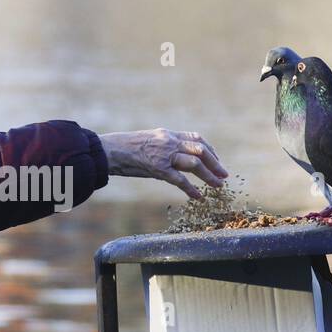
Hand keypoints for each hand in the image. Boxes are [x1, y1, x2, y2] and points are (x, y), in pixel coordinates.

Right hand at [98, 129, 227, 198]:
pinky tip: (198, 197)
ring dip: (209, 176)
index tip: (216, 160)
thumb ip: (162, 149)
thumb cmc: (123, 148)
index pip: (196, 138)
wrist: (107, 151)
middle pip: (200, 149)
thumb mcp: (147, 142)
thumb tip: (173, 162)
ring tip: (218, 186)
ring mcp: (163, 154)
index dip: (210, 150)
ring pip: (194, 163)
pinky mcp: (157, 168)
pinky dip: (191, 189)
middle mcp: (168, 141)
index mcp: (166, 134)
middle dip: (215, 163)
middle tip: (224, 175)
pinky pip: (180, 180)